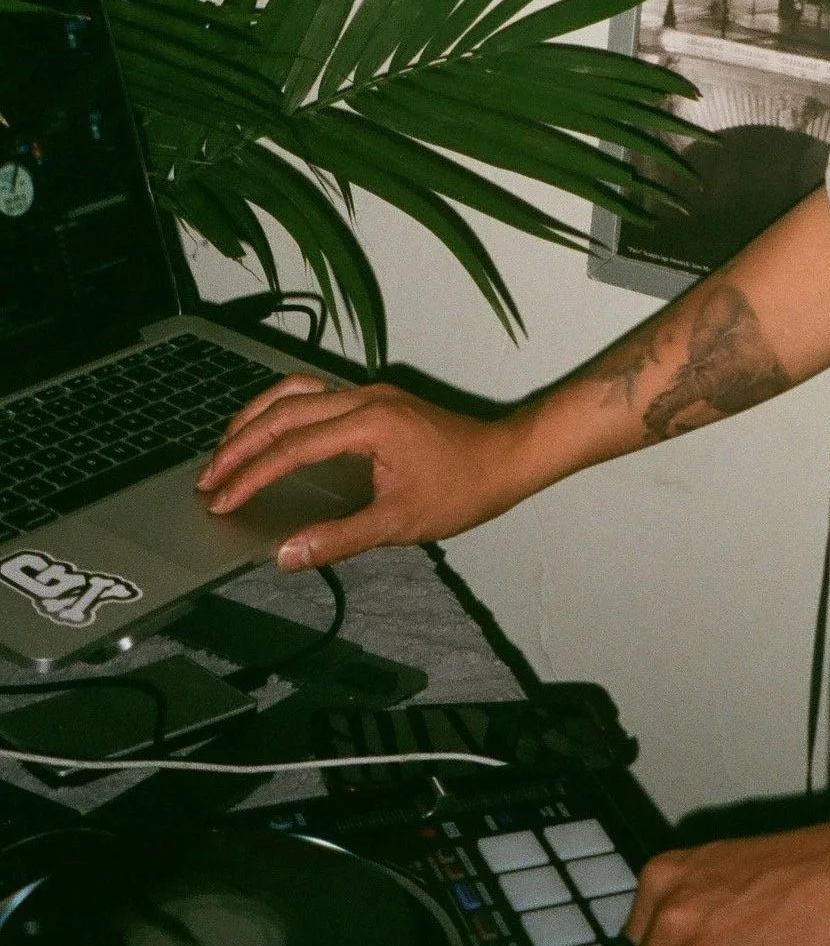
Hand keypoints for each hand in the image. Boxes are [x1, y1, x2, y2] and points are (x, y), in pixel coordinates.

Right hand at [195, 375, 539, 568]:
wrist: (506, 459)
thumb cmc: (462, 489)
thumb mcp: (399, 523)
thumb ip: (339, 538)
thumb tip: (286, 554)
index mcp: (369, 423)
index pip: (292, 446)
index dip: (250, 476)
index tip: (220, 501)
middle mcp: (364, 397)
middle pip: (283, 410)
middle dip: (239, 444)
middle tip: (207, 479)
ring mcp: (369, 394)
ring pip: (295, 391)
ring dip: (255, 419)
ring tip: (224, 451)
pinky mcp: (374, 400)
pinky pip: (313, 394)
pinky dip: (280, 412)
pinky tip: (268, 435)